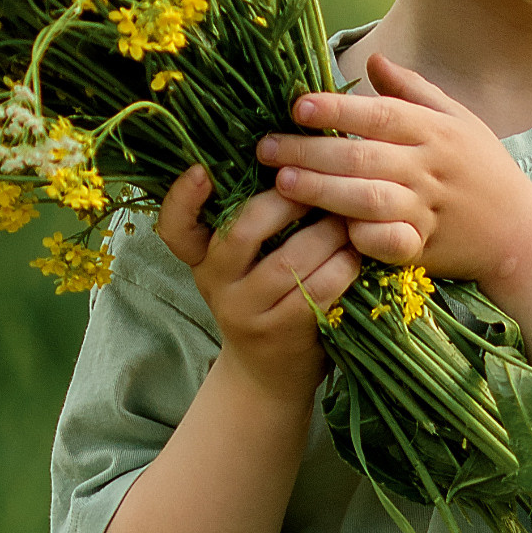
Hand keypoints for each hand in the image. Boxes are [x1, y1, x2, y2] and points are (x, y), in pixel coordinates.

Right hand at [156, 166, 358, 402]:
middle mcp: (215, 283)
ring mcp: (245, 311)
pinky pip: (317, 289)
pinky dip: (342, 266)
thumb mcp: (244, 265)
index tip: (202, 170)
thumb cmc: (266, 299)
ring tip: (348, 217)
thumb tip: (290, 157)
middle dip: (286, 200)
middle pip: (243, 230)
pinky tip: (356, 253)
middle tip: (318, 183)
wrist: (270, 375)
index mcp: (201, 257)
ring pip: (288, 259)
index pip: (175, 227)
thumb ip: (252, 223)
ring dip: (326, 232)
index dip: (182, 198)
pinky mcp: (281, 333)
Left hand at [256, 55, 531, 299]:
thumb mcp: (458, 120)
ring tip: (281, 184)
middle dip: (311, 152)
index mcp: (434, 132)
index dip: (338, 110)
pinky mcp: (423, 249)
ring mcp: (426, 210)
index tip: (298, 105)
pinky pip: (389, 244)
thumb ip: (413, 91)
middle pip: (364, 157)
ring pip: (369, 200)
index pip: (380, 115)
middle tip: (265, 148)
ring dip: (323, 192)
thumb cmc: (482, 169)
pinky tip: (329, 232)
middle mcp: (430, 168)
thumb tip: (372, 59)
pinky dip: (362, 238)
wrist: (520, 232)